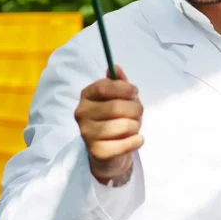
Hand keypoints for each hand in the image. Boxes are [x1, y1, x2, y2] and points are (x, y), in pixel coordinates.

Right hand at [74, 65, 143, 185]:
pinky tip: (136, 138)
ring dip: (136, 125)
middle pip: (116, 107)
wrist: (107, 150)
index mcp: (86, 95)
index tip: (135, 92)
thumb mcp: (117, 98)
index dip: (124, 88)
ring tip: (134, 126)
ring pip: (123, 125)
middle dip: (135, 108)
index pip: (104, 87)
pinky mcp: (97, 151)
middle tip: (139, 112)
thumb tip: (115, 68)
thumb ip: (118, 83)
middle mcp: (82, 113)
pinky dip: (137, 140)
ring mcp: (87, 134)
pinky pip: (126, 144)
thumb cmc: (114, 118)